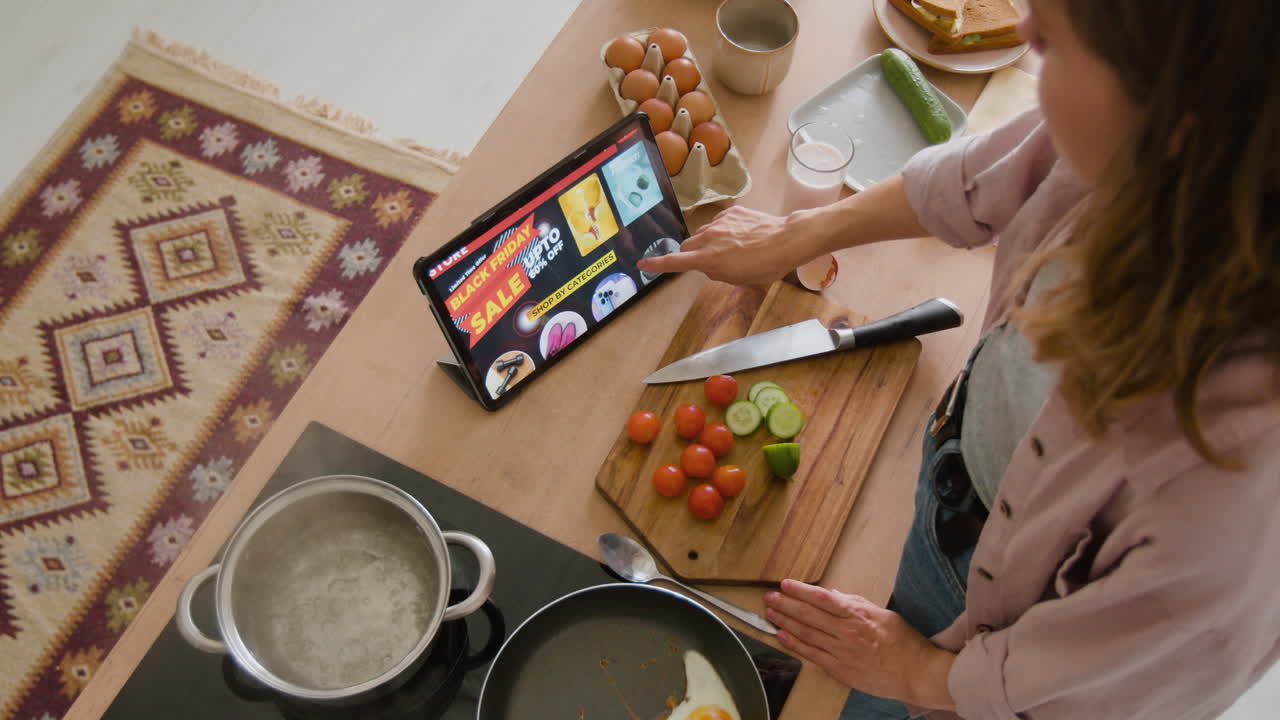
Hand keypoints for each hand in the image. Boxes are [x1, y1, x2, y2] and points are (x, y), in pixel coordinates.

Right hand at [635, 206, 819, 285]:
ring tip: (733, 248)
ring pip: (704, 233)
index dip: (657, 264)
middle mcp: (709, 238)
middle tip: (710, 261)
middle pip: (688, 245)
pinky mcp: (732, 212)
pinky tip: (742, 236)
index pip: (675, 262)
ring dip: (710, 241)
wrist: (787, 240)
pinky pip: (719, 222)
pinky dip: (725, 230)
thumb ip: (717, 273)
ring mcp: (720, 222)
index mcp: (708, 259)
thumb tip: (709, 266)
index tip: (643, 264)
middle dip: (693, 253)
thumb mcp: (739, 279)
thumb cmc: (766, 265)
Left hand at [764, 579, 956, 709]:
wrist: (917, 673)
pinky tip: (782, 636)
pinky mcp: (840, 670)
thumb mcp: (882, 614)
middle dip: (786, 604)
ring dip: (785, 622)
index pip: (822, 598)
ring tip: (770, 613)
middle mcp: (846, 632)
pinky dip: (794, 645)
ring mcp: (842, 652)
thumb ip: (855, 604)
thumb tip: (834, 595)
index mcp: (857, 615)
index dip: (801, 590)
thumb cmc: (904, 643)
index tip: (785, 584)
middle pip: (808, 614)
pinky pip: (812, 655)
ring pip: (806, 633)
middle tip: (770, 597)